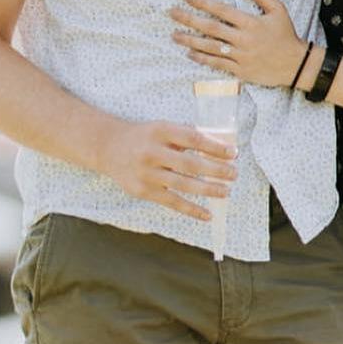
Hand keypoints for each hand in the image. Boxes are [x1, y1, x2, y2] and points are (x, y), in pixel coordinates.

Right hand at [96, 118, 236, 221]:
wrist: (108, 147)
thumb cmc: (144, 137)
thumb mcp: (162, 129)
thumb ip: (186, 136)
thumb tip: (220, 149)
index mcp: (160, 131)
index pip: (193, 139)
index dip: (215, 147)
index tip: (233, 153)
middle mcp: (152, 151)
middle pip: (190, 164)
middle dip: (216, 170)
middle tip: (234, 174)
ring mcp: (147, 173)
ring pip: (183, 185)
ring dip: (208, 189)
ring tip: (226, 191)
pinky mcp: (143, 191)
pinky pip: (172, 202)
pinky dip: (191, 210)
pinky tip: (207, 214)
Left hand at [170, 0, 303, 87]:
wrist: (295, 64)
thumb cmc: (286, 34)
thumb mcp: (278, 8)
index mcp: (250, 22)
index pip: (221, 10)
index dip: (202, 2)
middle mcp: (242, 40)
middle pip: (210, 28)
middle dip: (189, 19)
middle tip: (172, 13)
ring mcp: (240, 56)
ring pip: (210, 47)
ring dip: (190, 40)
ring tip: (174, 35)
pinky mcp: (240, 70)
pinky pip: (217, 64)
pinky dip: (203, 59)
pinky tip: (190, 53)